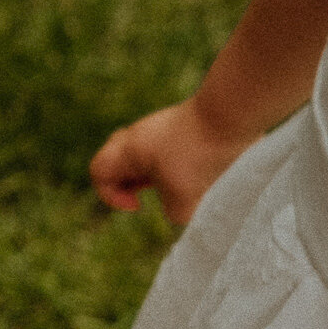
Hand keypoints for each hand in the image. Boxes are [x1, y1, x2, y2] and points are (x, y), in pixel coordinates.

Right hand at [90, 99, 258, 224]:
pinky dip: (172, 164)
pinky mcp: (180, 126)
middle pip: (115, 161)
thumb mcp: (184, 200)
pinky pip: (163, 149)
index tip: (139, 205)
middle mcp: (136, 136)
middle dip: (128, 183)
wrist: (228, 117)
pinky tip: (199, 171)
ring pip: (142, 155)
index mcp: (128, 151)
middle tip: (150, 192)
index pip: (98, 172)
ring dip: (154, 175)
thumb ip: (172, 211)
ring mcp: (158, 128)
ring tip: (181, 185)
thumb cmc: (200, 158)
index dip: (111, 196)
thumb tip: (178, 206)